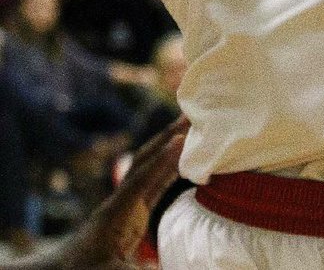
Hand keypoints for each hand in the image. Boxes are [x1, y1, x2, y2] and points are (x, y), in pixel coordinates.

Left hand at [57, 117, 186, 269]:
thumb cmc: (84, 269)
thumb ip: (138, 268)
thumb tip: (162, 266)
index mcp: (114, 214)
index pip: (139, 181)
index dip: (161, 161)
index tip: (180, 139)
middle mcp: (121, 201)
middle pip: (144, 162)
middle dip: (166, 138)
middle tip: (190, 116)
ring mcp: (126, 204)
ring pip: (149, 168)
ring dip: (169, 147)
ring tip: (191, 127)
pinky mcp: (132, 212)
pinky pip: (153, 183)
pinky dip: (169, 168)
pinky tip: (184, 159)